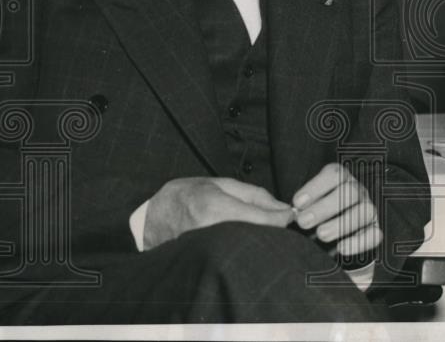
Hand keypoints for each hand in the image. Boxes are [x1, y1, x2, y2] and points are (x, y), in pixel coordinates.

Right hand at [143, 177, 294, 249]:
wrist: (154, 216)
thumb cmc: (188, 194)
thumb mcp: (222, 184)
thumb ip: (256, 196)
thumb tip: (284, 209)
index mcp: (216, 208)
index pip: (261, 220)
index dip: (281, 219)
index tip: (290, 215)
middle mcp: (211, 231)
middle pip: (256, 236)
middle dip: (271, 230)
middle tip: (277, 222)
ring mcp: (207, 249)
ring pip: (247, 246)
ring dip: (258, 239)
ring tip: (258, 228)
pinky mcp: (206, 259)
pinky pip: (234, 254)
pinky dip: (244, 246)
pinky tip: (245, 239)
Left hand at [293, 163, 381, 256]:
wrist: (332, 241)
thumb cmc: (314, 219)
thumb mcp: (305, 207)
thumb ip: (299, 207)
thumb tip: (284, 213)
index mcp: (340, 180)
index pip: (335, 174)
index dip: (316, 187)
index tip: (297, 203)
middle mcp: (357, 191)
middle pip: (349, 191)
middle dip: (325, 207)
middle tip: (303, 222)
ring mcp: (368, 210)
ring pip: (364, 211)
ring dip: (341, 223)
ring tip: (321, 235)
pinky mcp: (375, 231)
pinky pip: (374, 234)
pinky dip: (358, 241)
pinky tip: (341, 248)